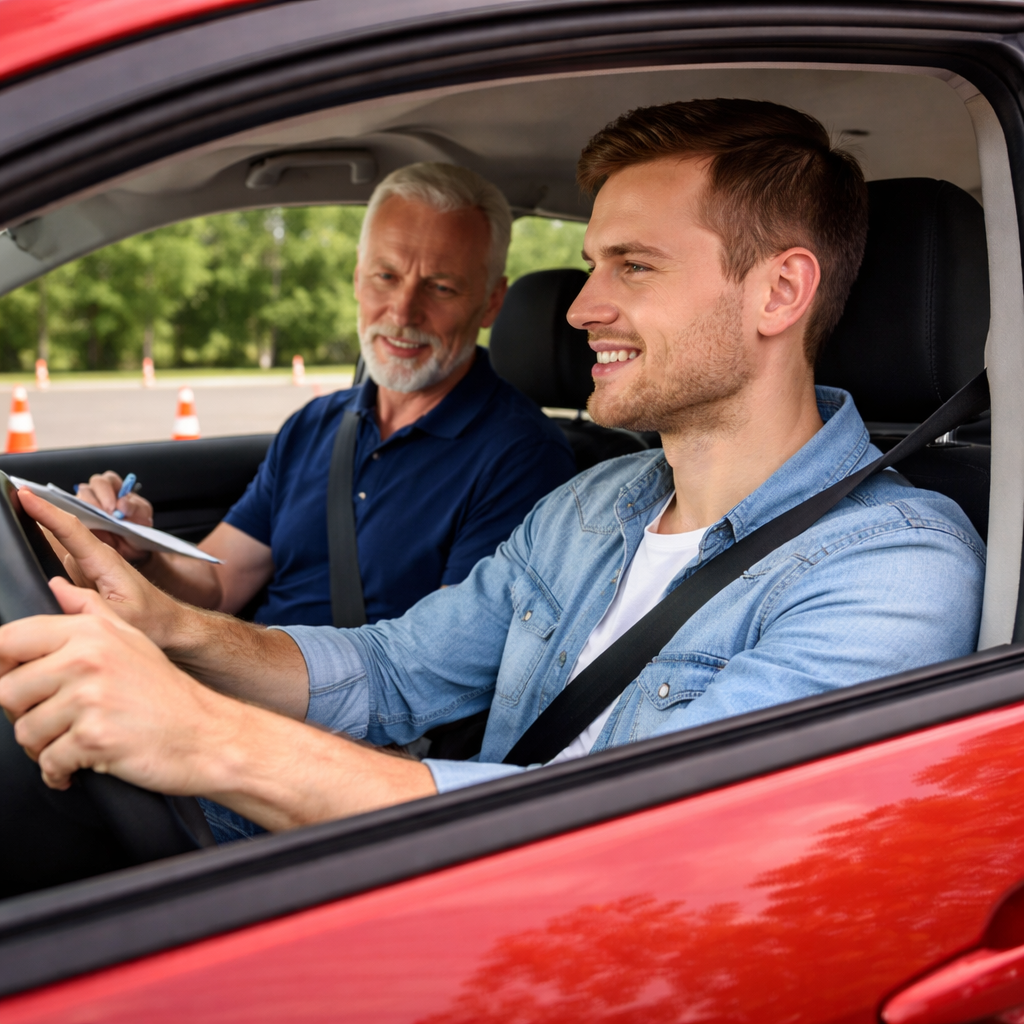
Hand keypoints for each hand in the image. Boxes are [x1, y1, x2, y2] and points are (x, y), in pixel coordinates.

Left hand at [0, 582, 235, 793]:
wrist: (207, 734)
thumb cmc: (168, 692)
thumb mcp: (133, 638)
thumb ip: (90, 609)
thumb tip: (57, 586)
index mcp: (90, 633)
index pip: (8, 640)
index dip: (1, 667)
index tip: (17, 683)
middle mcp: (86, 660)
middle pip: (6, 691)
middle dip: (25, 714)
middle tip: (55, 720)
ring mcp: (90, 699)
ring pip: (24, 732)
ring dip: (43, 746)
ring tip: (73, 741)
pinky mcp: (93, 738)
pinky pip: (48, 763)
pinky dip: (59, 772)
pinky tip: (80, 764)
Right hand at [17, 487, 185, 648]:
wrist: (170, 625)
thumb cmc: (153, 619)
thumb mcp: (122, 617)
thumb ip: (90, 606)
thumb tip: (55, 589)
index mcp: (106, 561)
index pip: (71, 529)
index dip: (47, 510)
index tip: (25, 494)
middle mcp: (95, 559)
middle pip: (58, 531)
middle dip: (35, 513)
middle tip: (8, 498)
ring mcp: (88, 568)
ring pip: (55, 548)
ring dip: (36, 535)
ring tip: (11, 518)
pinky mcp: (84, 579)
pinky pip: (59, 564)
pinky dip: (42, 557)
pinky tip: (27, 555)